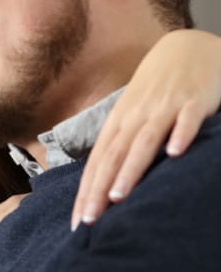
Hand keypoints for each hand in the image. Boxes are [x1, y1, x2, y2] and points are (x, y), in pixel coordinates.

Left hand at [72, 29, 220, 229]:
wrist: (188, 47)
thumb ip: (123, 146)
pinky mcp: (193, 100)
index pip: (97, 162)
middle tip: (91, 221)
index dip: (86, 192)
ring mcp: (164, 108)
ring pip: (143, 141)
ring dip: (130, 169)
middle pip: (113, 157)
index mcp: (118, 124)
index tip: (79, 223)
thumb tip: (105, 185)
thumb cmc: (157, 92)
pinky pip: (186, 119)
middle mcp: (135, 117)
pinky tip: (176, 154)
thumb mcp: (134, 117)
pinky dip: (180, 135)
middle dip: (99, 190)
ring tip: (119, 196)